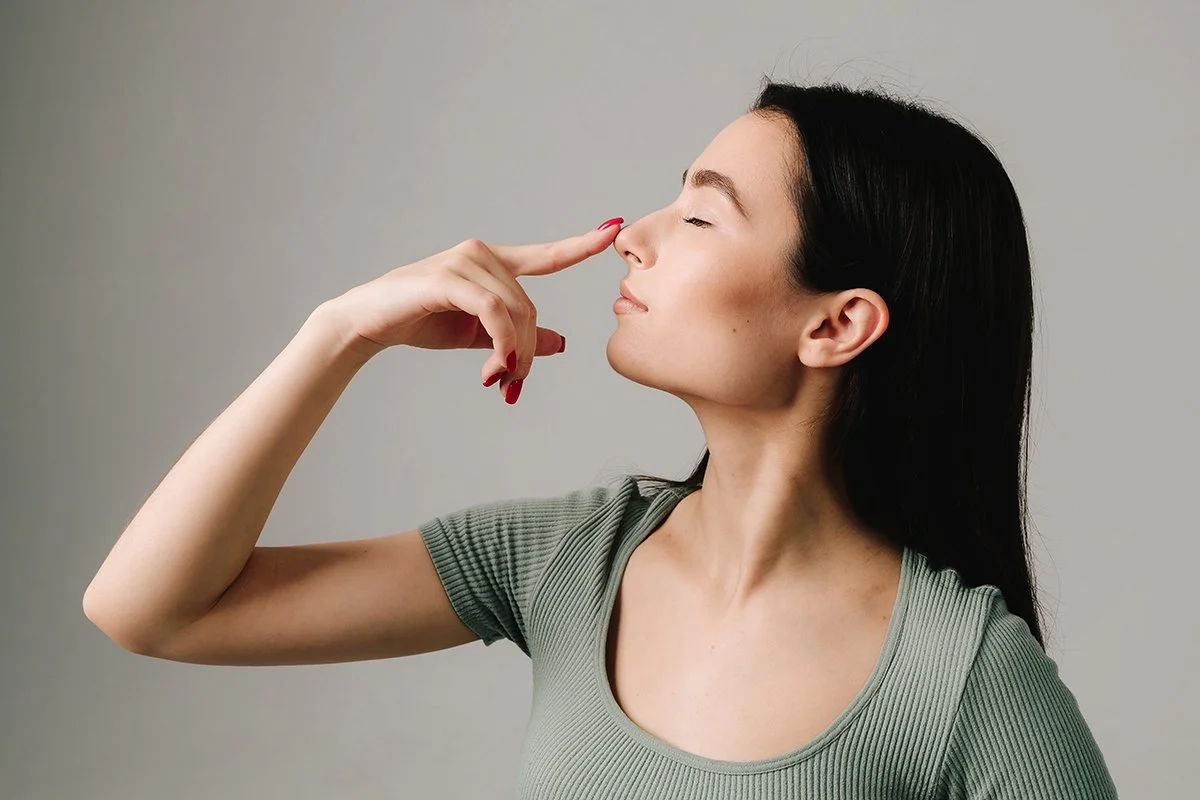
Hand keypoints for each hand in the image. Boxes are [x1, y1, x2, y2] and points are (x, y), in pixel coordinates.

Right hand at [321, 218, 622, 401]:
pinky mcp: (449, 277)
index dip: (580, 245)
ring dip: (513, 354)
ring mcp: (465, 261)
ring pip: (515, 312)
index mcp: (492, 262)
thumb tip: (562, 343)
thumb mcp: (479, 334)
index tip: (614, 229)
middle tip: (513, 385)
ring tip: (499, 381)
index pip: (545, 256)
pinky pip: (494, 313)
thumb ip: (518, 336)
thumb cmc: (421, 321)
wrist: (369, 323)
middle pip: (529, 306)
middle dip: (527, 351)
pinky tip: (493, 368)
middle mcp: (481, 254)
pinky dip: (501, 344)